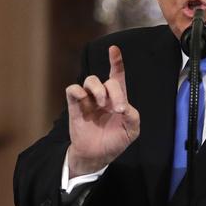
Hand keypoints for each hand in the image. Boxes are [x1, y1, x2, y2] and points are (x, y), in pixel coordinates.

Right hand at [66, 45, 139, 177]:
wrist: (97, 156)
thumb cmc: (115, 141)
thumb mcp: (131, 130)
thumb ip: (133, 116)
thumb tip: (124, 106)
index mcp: (118, 99)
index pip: (117, 76)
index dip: (116, 62)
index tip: (114, 49)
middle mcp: (103, 96)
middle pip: (107, 81)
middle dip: (115, 92)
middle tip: (117, 109)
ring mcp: (89, 101)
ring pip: (90, 80)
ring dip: (98, 89)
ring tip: (102, 104)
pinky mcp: (75, 107)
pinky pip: (72, 90)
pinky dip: (78, 91)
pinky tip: (84, 99)